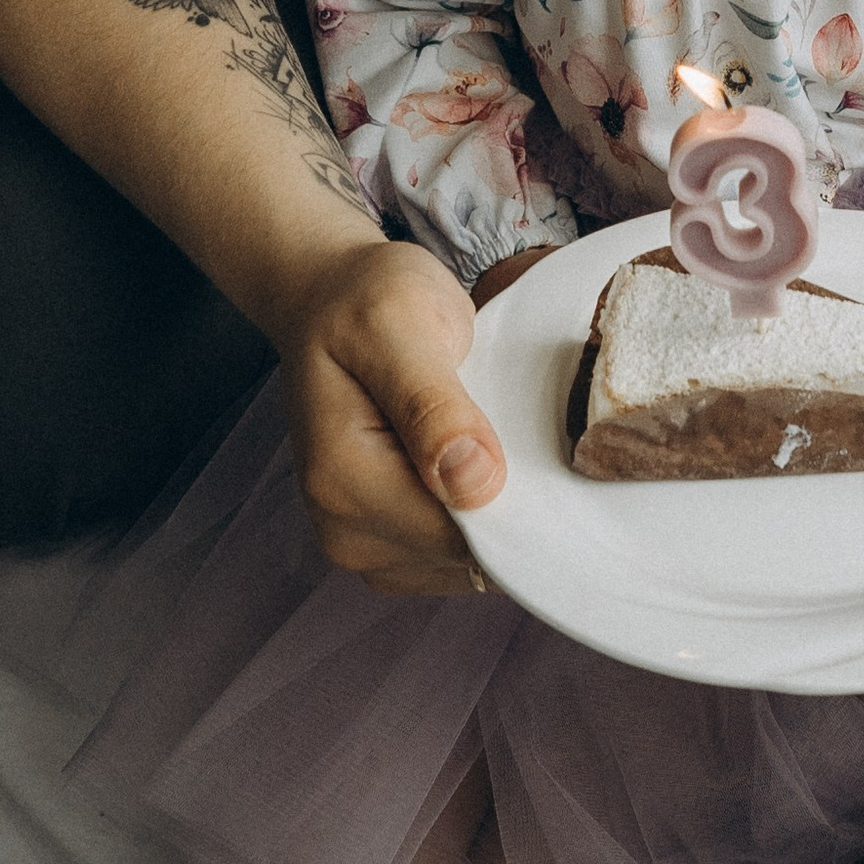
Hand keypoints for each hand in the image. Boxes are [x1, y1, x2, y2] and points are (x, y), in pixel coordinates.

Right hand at [272, 233, 510, 595]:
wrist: (331, 300)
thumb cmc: (366, 300)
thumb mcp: (400, 324)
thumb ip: (433, 405)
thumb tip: (475, 484)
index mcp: (343, 481)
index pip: (460, 538)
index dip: (513, 503)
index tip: (532, 442)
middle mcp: (344, 530)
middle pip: (465, 557)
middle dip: (505, 505)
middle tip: (507, 421)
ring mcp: (362, 543)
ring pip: (464, 563)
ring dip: (493, 509)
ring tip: (486, 433)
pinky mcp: (383, 541)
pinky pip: (453, 555)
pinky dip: (478, 514)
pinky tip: (474, 457)